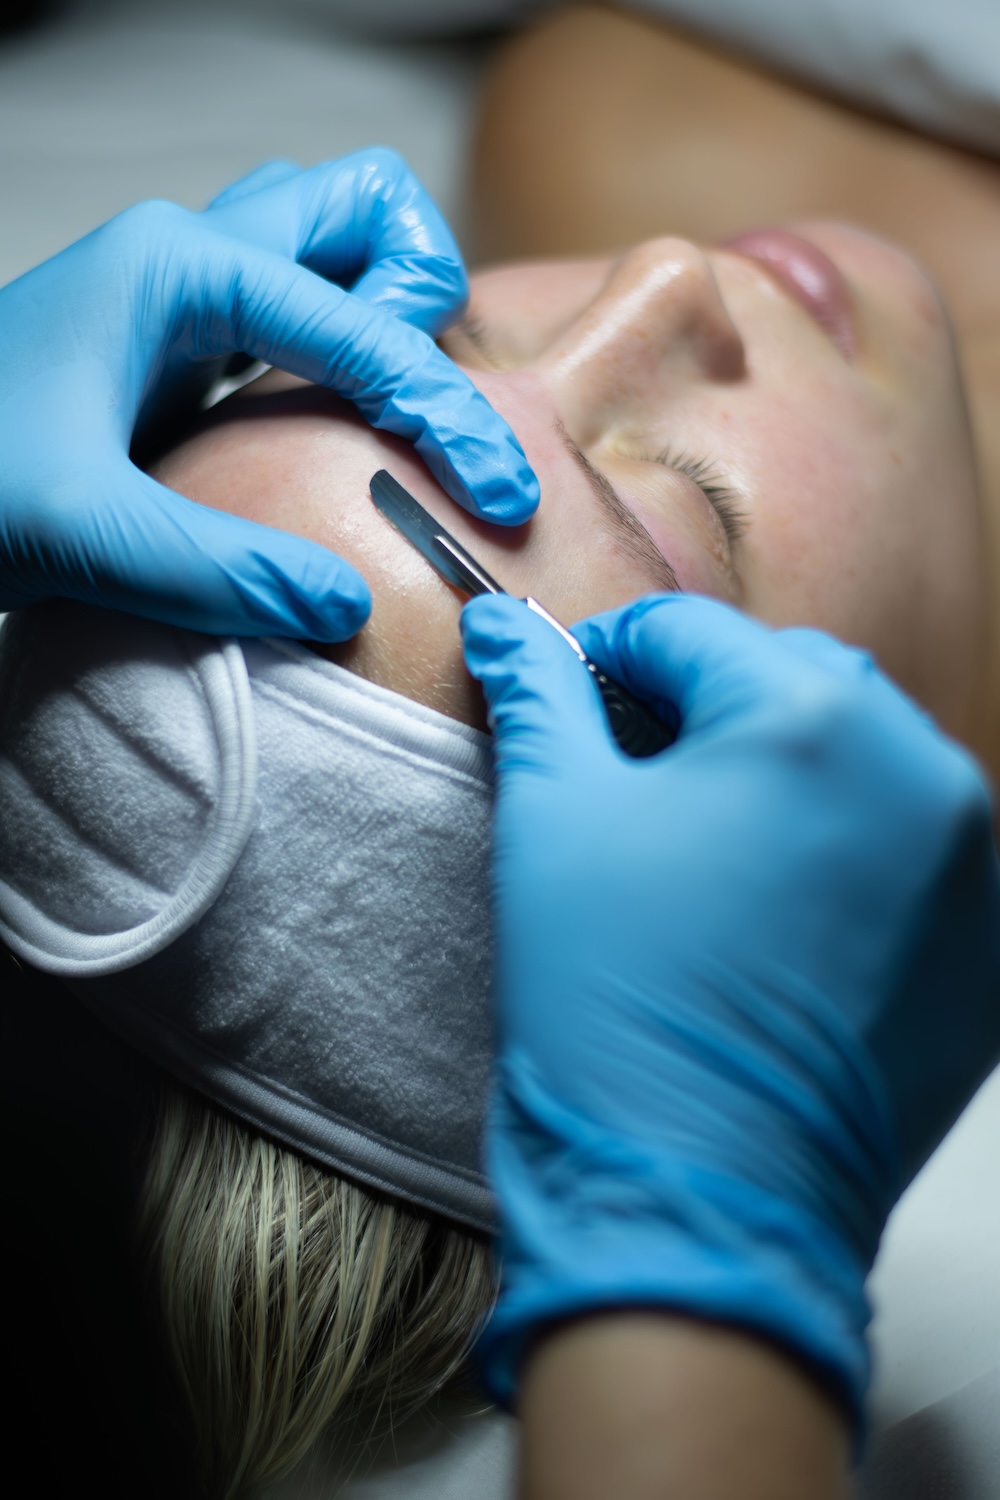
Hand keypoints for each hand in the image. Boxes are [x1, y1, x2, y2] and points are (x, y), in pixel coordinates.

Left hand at [0, 150, 537, 637]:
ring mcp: (184, 288)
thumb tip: (348, 602)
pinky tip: (338, 430)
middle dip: (424, 293)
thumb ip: (216, 570)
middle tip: (420, 406)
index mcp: (178, 268)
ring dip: (388, 303)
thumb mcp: (79, 534)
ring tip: (393, 411)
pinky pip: (295, 304)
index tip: (497, 500)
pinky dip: (344, 343)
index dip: (445, 413)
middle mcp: (191, 253)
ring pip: (330, 238)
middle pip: (362, 207)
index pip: (363, 324)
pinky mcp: (180, 339)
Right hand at [462, 591, 999, 1436]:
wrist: (700, 1202)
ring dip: (782, 770)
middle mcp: (918, 768)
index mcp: (809, 717)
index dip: (609, 659)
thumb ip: (536, 699)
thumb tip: (500, 625)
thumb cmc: (615, 1003)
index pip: (688, 632)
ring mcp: (969, 862)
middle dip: (705, 706)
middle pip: (788, 677)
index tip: (572, 704)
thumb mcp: (553, 823)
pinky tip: (772, 912)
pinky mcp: (982, 945)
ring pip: (860, 756)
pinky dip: (844, 846)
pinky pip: (910, 845)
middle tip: (633, 780)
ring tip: (706, 850)